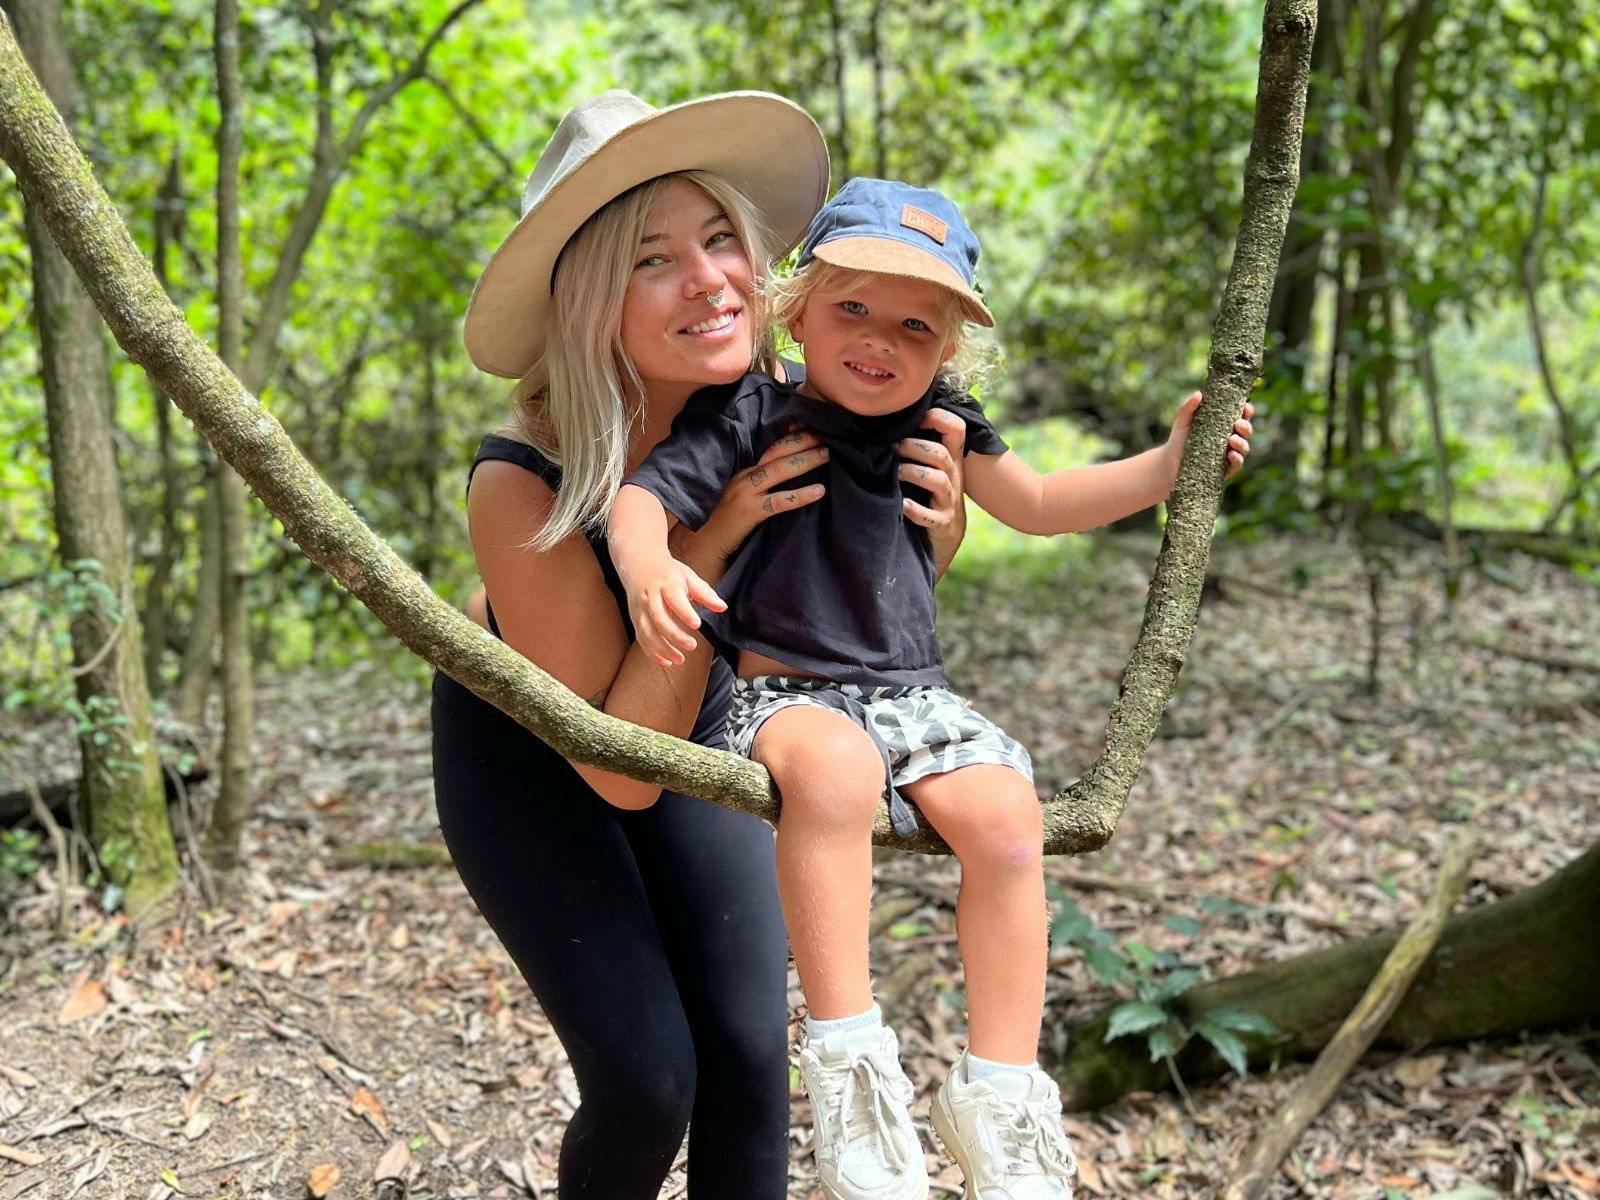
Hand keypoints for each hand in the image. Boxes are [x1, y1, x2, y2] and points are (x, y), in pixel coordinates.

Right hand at [626, 557, 726, 667]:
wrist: (639, 563)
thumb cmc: (668, 572)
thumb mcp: (688, 577)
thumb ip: (705, 594)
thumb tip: (722, 607)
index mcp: (667, 584)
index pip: (675, 599)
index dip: (685, 612)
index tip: (697, 624)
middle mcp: (650, 597)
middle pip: (659, 619)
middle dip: (675, 635)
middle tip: (692, 645)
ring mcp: (640, 609)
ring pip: (647, 632)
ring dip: (663, 649)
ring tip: (680, 659)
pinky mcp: (635, 619)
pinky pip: (641, 638)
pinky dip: (652, 652)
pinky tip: (666, 662)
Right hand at [679, 426, 828, 570]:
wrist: (704, 541)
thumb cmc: (723, 516)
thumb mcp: (738, 489)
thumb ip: (756, 476)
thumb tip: (787, 464)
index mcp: (741, 466)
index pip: (768, 442)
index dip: (789, 432)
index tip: (809, 424)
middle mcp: (742, 473)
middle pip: (776, 450)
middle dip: (802, 440)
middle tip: (824, 435)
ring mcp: (745, 492)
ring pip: (779, 470)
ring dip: (805, 461)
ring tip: (825, 455)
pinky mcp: (749, 512)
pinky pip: (779, 501)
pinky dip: (801, 495)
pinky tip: (819, 491)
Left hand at [897, 407, 967, 576]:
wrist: (944, 536)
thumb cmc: (929, 494)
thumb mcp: (931, 466)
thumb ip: (919, 444)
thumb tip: (887, 418)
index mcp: (949, 458)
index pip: (956, 428)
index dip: (938, 417)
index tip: (916, 419)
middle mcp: (952, 476)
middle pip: (940, 454)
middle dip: (913, 447)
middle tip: (892, 448)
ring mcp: (948, 500)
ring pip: (938, 480)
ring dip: (912, 473)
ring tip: (894, 474)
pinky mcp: (942, 523)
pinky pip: (932, 517)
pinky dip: (915, 510)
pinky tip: (902, 505)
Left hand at [1164, 391, 1254, 485]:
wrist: (1169, 463)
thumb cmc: (1179, 439)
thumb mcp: (1182, 421)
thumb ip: (1188, 407)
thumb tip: (1199, 394)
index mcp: (1224, 425)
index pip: (1242, 415)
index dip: (1247, 410)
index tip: (1245, 407)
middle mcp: (1230, 439)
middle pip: (1246, 431)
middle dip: (1246, 426)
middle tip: (1237, 423)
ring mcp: (1229, 454)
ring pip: (1244, 447)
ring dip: (1242, 442)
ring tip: (1232, 439)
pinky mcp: (1225, 470)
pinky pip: (1237, 465)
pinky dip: (1237, 459)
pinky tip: (1230, 454)